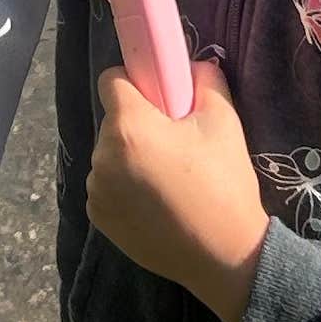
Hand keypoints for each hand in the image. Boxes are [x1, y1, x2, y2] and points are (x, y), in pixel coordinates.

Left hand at [87, 58, 267, 321]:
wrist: (224, 255)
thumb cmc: (224, 183)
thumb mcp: (225, 121)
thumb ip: (204, 79)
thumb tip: (190, 66)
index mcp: (128, 126)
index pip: (110, 80)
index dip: (135, 83)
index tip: (159, 101)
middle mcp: (101, 156)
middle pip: (113, 122)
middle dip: (138, 126)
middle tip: (175, 147)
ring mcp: (96, 191)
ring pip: (109, 156)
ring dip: (130, 160)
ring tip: (168, 182)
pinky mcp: (98, 219)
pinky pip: (106, 187)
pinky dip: (124, 189)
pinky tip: (156, 205)